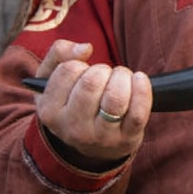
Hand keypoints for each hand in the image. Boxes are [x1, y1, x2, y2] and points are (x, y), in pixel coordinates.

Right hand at [32, 39, 151, 168]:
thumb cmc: (73, 102)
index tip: (83, 71)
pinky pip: (138, 112)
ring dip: (122, 78)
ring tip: (121, 78)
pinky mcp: (126, 139)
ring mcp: (100, 136)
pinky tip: (140, 80)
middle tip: (105, 74)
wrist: (94, 145)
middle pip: (92, 82)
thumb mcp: (52, 79)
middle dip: (103, 70)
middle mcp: (72, 127)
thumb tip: (85, 48)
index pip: (68, 71)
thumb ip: (59, 54)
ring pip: (115, 98)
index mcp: (50, 111)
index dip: (80, 64)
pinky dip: (142, 90)